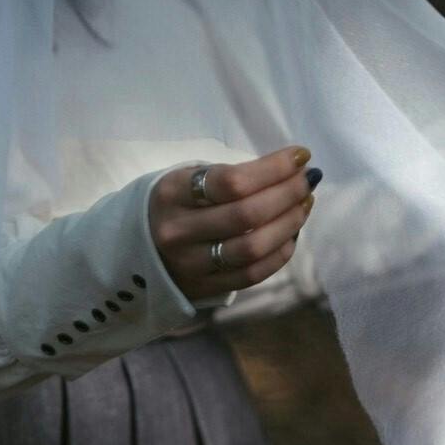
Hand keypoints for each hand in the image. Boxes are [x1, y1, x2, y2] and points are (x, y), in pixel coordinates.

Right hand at [147, 145, 317, 301]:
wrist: (136, 249)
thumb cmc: (176, 204)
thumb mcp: (188, 179)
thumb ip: (232, 176)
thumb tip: (294, 168)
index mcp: (172, 194)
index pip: (232, 181)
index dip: (273, 168)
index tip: (299, 156)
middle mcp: (178, 232)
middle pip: (247, 215)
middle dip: (288, 194)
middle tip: (308, 180)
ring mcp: (190, 264)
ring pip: (253, 248)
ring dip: (289, 224)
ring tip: (304, 204)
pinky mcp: (204, 287)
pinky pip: (252, 274)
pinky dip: (280, 253)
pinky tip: (291, 234)